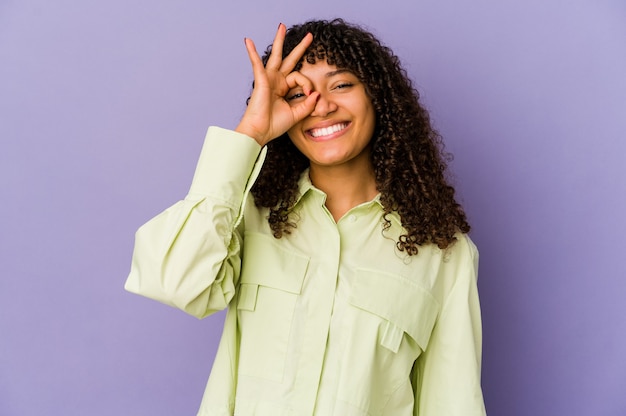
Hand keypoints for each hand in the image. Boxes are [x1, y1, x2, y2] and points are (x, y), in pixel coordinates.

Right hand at [235, 23, 319, 145]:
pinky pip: (257, 64)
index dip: (308, 85)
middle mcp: (276, 81)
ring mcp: (268, 80)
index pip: (300, 78)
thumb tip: (317, 93)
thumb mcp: (297, 114)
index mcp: (284, 88)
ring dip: (279, 41)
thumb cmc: (274, 125)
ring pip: (276, 56)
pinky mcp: (261, 81)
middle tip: (310, 36)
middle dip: (300, 48)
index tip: (311, 96)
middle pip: (289, 60)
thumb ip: (308, 104)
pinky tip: (248, 42)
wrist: (260, 132)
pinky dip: (252, 53)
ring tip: (282, 27)